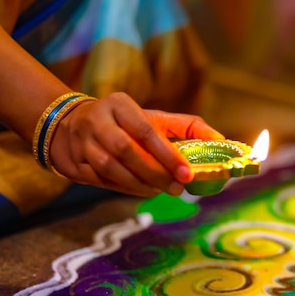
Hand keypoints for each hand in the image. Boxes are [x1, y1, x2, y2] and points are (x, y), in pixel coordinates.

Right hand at [49, 92, 223, 196]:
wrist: (73, 125)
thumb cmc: (127, 124)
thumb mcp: (155, 118)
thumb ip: (187, 127)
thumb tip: (221, 140)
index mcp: (119, 105)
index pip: (145, 130)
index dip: (167, 154)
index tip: (187, 173)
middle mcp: (97, 121)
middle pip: (126, 151)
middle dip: (155, 173)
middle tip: (177, 188)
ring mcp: (81, 143)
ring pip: (111, 168)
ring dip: (140, 184)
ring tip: (162, 190)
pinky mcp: (73, 163)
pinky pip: (101, 181)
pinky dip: (125, 189)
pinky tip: (143, 190)